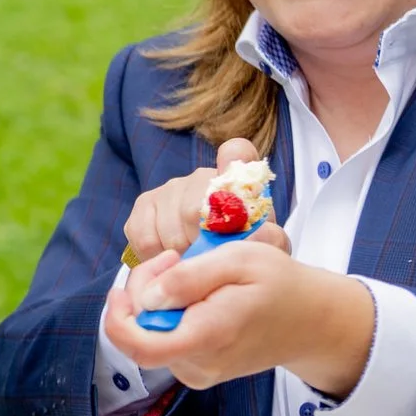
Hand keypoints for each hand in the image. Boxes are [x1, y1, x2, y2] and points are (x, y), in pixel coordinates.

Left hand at [104, 230, 373, 395]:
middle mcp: (198, 365)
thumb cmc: (280, 284)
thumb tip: (147, 298)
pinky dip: (168, 314)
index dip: (117, 317)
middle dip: (142, 291)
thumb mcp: (240, 260)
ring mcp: (198, 372)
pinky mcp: (199, 370)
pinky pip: (165, 340)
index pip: (140, 347)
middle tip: (173, 259)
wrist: (312, 322)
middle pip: (139, 334)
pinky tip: (194, 295)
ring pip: (150, 336)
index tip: (122, 288)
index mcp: (207, 337)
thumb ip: (190, 277)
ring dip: (156, 300)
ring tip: (190, 273)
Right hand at [124, 136, 262, 262]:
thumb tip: (256, 234)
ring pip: (168, 231)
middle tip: (210, 260)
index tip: (232, 179)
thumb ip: (270, 240)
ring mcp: (169, 188)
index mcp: (238, 179)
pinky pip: (145, 238)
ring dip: (180, 256)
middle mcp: (202, 176)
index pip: (237, 152)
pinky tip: (172, 259)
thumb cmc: (242, 249)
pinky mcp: (144, 205)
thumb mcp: (265, 247)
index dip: (233, 160)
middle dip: (200, 246)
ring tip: (193, 263)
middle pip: (194, 210)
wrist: (212, 261)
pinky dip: (157, 258)